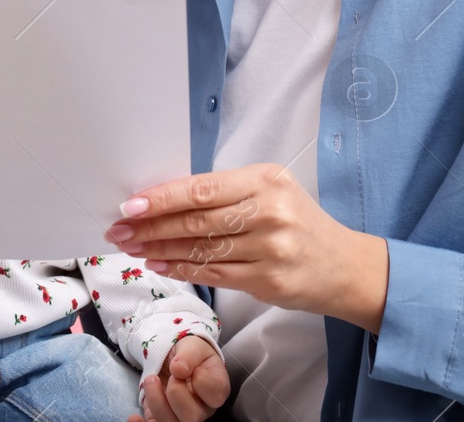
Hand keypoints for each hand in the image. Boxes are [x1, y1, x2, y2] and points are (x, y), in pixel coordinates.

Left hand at [103, 163, 388, 331]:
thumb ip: (227, 193)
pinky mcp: (268, 282)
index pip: (202, 189)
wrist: (345, 265)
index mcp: (267, 181)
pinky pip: (214, 275)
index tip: (130, 205)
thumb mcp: (272, 191)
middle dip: (151, 226)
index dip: (161, 198)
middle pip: (197, 221)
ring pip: (201, 249)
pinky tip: (158, 265)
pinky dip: (181, 269)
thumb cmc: (299, 222)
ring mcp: (270, 250)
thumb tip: (165, 199)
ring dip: (159, 250)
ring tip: (132, 248)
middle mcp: (269, 212)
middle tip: (118, 230)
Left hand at [127, 335, 228, 421]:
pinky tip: (134, 417)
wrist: (174, 358)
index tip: (191, 368)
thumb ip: (189, 355)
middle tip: (170, 375)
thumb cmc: (189, 352)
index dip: (201, 381)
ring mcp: (182, 417)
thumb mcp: (192, 345)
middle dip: (176, 392)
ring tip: (151, 380)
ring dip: (156, 403)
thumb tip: (179, 369)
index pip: (216, 395)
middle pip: (192, 417)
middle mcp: (202, 408)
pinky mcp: (163, 420)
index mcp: (216, 389)